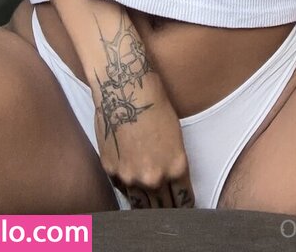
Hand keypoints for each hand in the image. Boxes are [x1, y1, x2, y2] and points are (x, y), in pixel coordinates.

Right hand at [89, 15, 194, 208]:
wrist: (125, 87)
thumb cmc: (155, 103)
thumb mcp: (175, 136)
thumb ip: (171, 165)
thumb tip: (168, 182)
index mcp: (176, 167)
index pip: (183, 202)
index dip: (183, 206)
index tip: (182, 207)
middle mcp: (154, 177)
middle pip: (162, 209)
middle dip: (166, 209)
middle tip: (168, 209)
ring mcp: (130, 177)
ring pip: (141, 205)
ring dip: (147, 205)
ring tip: (151, 205)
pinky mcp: (111, 171)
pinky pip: (123, 190)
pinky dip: (128, 189)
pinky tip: (133, 186)